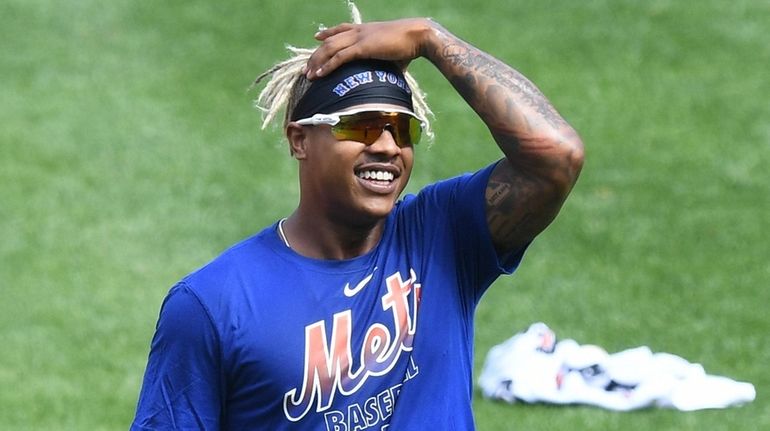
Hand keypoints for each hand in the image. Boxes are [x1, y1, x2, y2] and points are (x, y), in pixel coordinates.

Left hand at [305, 18, 433, 79]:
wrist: (418, 36)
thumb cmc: (411, 45)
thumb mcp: (394, 52)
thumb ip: (388, 62)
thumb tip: (392, 76)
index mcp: (366, 29)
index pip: (342, 28)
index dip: (328, 32)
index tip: (318, 37)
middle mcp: (359, 31)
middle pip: (330, 41)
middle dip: (316, 54)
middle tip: (307, 67)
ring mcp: (359, 38)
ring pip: (330, 49)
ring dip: (317, 62)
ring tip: (308, 74)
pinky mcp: (362, 48)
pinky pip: (339, 58)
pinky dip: (327, 67)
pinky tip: (319, 75)